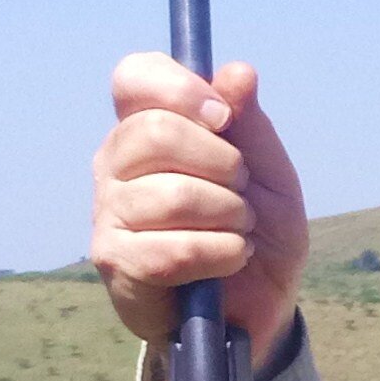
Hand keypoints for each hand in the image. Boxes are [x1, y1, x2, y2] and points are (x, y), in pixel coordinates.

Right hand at [90, 53, 308, 369]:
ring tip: (238, 231)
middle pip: (154, 131)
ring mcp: (109, 212)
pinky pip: (173, 248)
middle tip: (242, 191)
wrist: (257, 308)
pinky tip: (227, 260)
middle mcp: (116, 164)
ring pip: (171, 194)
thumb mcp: (269, 175)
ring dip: (230, 216)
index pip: (135, 77)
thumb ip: (250, 125)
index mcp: (147, 129)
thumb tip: (238, 72)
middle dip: (223, 164)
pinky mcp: (115, 261)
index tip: (223, 117)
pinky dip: (221, 254)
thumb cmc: (255, 233)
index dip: (179, 88)